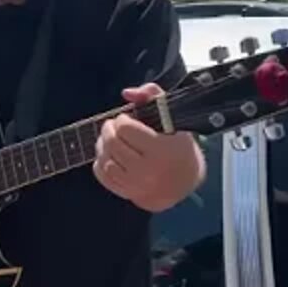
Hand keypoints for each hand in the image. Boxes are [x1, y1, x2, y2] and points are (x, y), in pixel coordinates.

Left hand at [93, 83, 203, 211]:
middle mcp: (148, 170)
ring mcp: (137, 185)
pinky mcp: (128, 193)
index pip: (126, 128)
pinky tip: (108, 154)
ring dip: (103, 145)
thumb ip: (152, 95)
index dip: (122, 119)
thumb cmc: (177, 144)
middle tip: (113, 126)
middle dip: (109, 129)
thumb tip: (126, 93)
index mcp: (161, 149)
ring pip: (105, 160)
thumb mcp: (172, 116)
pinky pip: (103, 176)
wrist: (186, 180)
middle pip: (113, 143)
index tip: (127, 119)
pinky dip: (100, 162)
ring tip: (109, 138)